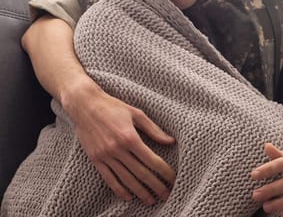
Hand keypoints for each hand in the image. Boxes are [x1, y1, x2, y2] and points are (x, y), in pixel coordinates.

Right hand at [63, 82, 175, 204]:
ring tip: (151, 200)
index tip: (173, 179)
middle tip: (167, 195)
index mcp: (130, 137)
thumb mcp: (136, 114)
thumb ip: (154, 129)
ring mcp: (105, 156)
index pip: (152, 160)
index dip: (164, 172)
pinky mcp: (95, 159)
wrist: (84, 105)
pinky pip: (109, 178)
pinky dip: (119, 189)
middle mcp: (117, 149)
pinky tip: (129, 196)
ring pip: (126, 179)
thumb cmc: (113, 107)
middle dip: (156, 186)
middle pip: (141, 173)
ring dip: (140, 192)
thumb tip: (171, 141)